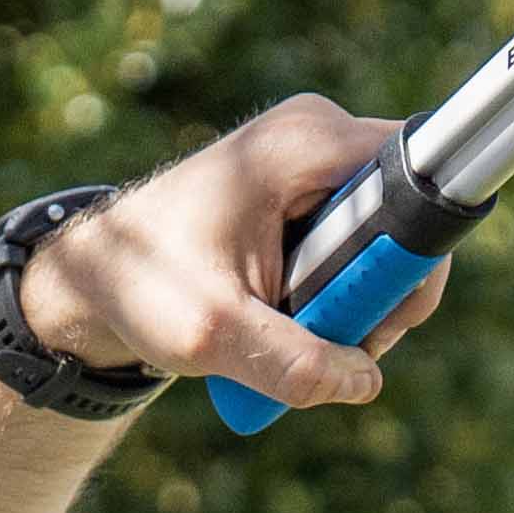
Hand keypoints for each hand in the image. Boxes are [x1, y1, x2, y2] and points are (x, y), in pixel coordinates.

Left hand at [13, 94, 457, 409]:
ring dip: (353, 294)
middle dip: (377, 288)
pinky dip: (336, 284)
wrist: (95, 276)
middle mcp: (316, 131)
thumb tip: (364, 381)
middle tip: (319, 328)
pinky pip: (361, 238)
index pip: (418, 183)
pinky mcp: (307, 182)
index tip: (365, 313)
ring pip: (385, 236)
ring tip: (287, 317)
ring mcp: (313, 152)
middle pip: (406, 216)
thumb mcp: (211, 335)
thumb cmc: (141, 289)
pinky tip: (287, 305)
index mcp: (305, 142)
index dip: (411, 261)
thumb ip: (292, 362)